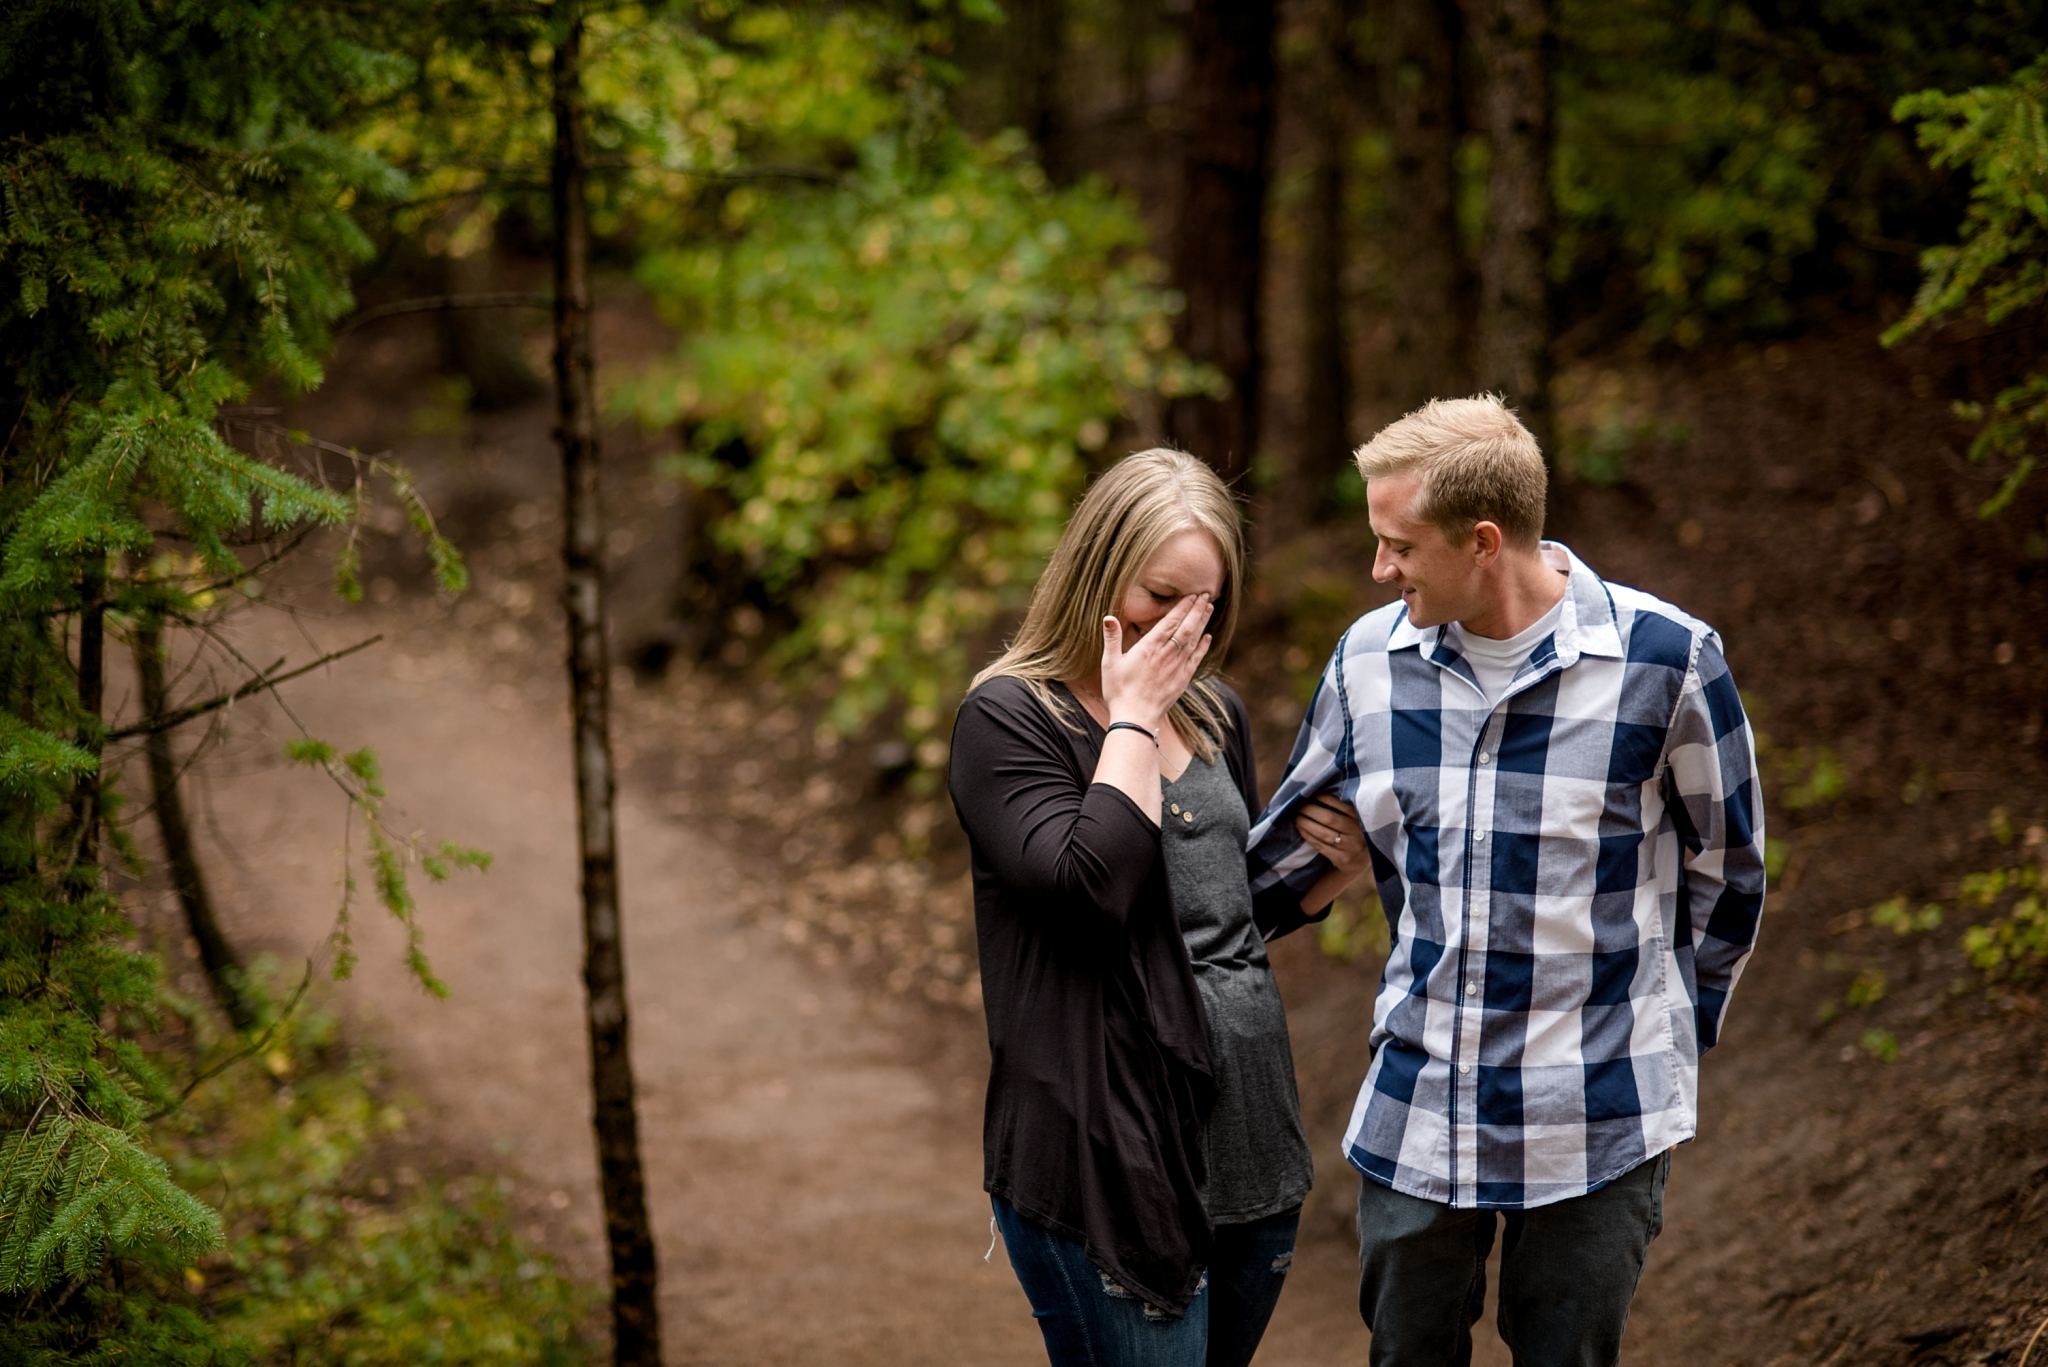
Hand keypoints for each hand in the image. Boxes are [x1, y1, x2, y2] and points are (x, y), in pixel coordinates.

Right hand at [1100, 593, 1212, 731]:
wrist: (1135, 718)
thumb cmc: (1119, 691)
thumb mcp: (1110, 663)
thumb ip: (1112, 638)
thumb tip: (1108, 617)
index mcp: (1149, 648)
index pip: (1170, 621)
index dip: (1182, 607)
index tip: (1191, 595)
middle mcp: (1166, 654)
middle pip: (1186, 627)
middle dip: (1197, 610)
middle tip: (1205, 594)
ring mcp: (1177, 667)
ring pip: (1194, 640)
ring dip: (1202, 623)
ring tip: (1209, 608)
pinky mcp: (1182, 679)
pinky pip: (1196, 659)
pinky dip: (1203, 646)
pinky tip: (1207, 637)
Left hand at [1295, 794, 1368, 879]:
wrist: (1363, 862)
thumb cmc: (1355, 832)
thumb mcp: (1358, 819)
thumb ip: (1345, 808)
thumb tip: (1318, 792)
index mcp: (1364, 819)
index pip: (1345, 806)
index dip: (1328, 799)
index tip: (1314, 794)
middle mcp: (1359, 833)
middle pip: (1330, 819)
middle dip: (1310, 810)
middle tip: (1297, 805)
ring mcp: (1351, 848)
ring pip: (1323, 833)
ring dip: (1305, 823)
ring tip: (1295, 816)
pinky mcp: (1342, 859)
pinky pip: (1321, 846)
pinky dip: (1308, 835)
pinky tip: (1300, 828)